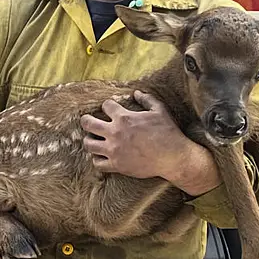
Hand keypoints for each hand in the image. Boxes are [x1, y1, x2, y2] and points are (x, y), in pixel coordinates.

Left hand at [80, 91, 221, 195]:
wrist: (173, 157)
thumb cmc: (168, 132)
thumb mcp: (160, 110)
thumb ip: (146, 99)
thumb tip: (136, 93)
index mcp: (124, 118)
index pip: (105, 106)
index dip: (107, 105)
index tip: (110, 108)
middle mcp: (115, 133)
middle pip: (88, 123)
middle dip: (86, 120)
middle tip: (87, 121)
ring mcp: (114, 150)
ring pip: (89, 144)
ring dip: (89, 140)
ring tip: (93, 140)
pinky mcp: (117, 165)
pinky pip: (97, 163)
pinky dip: (97, 159)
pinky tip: (101, 156)